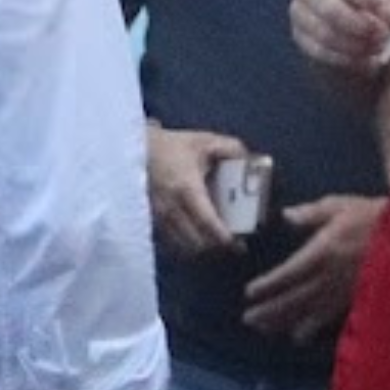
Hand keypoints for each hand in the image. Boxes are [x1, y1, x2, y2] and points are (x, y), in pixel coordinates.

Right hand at [145, 125, 250, 256]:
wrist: (137, 148)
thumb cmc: (173, 146)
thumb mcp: (204, 141)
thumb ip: (231, 148)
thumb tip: (252, 162)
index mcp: (187, 189)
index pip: (207, 222)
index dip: (223, 237)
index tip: (238, 244)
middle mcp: (170, 207)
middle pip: (195, 241)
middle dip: (215, 246)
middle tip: (231, 242)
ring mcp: (157, 216)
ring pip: (181, 246)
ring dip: (199, 248)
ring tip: (212, 242)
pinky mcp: (150, 220)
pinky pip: (169, 242)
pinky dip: (184, 245)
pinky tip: (194, 237)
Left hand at [244, 194, 385, 345]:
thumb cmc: (376, 217)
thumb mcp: (341, 206)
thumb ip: (312, 214)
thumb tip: (285, 216)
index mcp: (322, 252)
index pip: (288, 274)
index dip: (268, 285)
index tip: (249, 293)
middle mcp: (329, 277)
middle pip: (294, 298)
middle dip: (270, 310)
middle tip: (247, 320)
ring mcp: (344, 292)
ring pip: (308, 312)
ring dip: (284, 322)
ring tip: (263, 329)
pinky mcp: (357, 300)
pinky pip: (330, 319)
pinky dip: (312, 329)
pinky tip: (299, 338)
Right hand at [291, 0, 389, 72]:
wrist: (385, 45)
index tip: (386, 7)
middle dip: (350, 19)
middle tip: (382, 34)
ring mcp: (300, 15)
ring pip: (317, 27)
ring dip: (351, 41)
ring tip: (379, 49)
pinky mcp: (302, 43)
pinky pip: (316, 51)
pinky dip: (345, 59)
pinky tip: (367, 63)